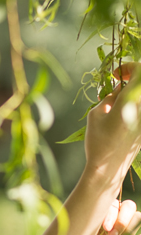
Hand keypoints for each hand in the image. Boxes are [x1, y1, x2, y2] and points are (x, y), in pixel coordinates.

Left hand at [75, 198, 140, 234]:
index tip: (102, 227)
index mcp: (100, 216)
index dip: (110, 212)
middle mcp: (114, 222)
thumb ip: (82, 220)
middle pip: (129, 207)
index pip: (113, 203)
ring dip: (128, 227)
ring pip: (137, 218)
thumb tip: (84, 204)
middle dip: (121, 218)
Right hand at [84, 63, 140, 186]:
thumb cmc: (99, 139)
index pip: (139, 71)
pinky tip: (121, 111)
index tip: (114, 74)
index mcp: (132, 100)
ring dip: (132, 92)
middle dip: (133, 77)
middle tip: (119, 80)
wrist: (108, 168)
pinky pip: (140, 109)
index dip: (127, 67)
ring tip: (116, 99)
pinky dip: (134, 104)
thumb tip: (120, 89)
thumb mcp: (97, 113)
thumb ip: (110, 96)